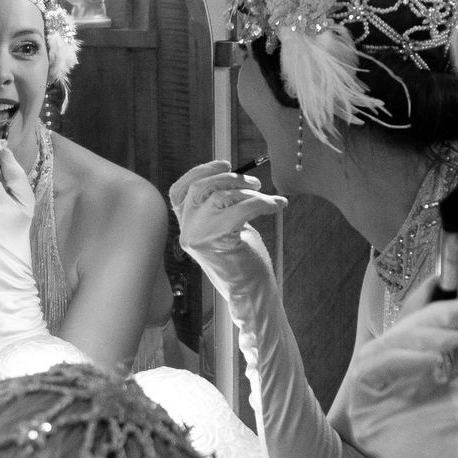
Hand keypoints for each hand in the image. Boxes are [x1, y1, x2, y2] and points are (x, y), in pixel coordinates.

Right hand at [168, 159, 285, 261]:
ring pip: (223, 196)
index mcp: (185, 226)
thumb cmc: (241, 260)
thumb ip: (219, 205)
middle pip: (202, 187)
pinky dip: (264, 202)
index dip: (200, 171)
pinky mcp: (218, 239)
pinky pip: (243, 208)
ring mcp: (199, 235)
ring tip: (268, 199)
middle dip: (231, 178)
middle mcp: (187, 230)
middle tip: (256, 183)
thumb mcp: (223, 227)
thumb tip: (232, 174)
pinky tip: (277, 205)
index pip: (180, 190)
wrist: (249, 293)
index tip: (225, 164)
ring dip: (251, 192)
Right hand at [345, 298, 457, 457]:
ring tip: (449, 342)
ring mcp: (374, 403)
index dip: (425, 310)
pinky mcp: (363, 414)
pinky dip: (399, 358)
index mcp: (414, 381)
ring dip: (415, 337)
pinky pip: (367, 371)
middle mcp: (389, 390)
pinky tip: (431, 362)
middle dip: (424, 320)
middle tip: (455, 316)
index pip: (409, 335)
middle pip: (392, 338)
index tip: (451, 294)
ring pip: (377, 350)